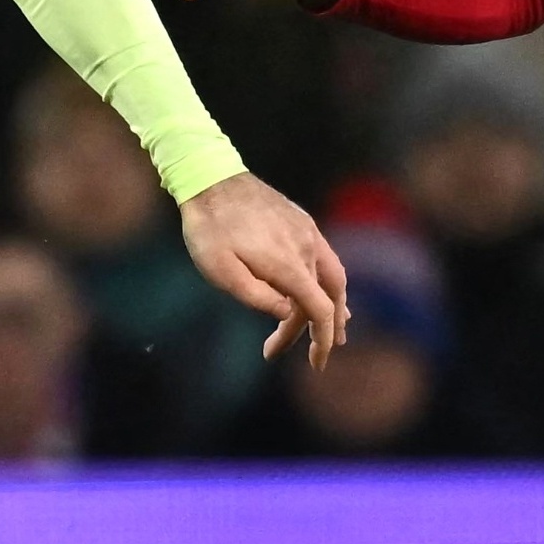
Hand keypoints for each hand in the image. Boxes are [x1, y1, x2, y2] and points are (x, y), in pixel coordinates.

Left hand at [181, 172, 349, 365]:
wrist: (210, 179)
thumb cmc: (209, 229)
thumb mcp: (220, 271)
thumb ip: (257, 296)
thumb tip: (289, 314)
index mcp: (288, 264)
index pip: (320, 310)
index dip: (322, 341)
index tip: (316, 364)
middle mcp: (306, 247)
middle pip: (329, 297)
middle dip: (324, 330)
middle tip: (314, 356)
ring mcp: (307, 231)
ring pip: (333, 276)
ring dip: (334, 306)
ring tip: (331, 328)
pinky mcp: (301, 221)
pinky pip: (324, 258)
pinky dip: (327, 282)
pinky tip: (318, 290)